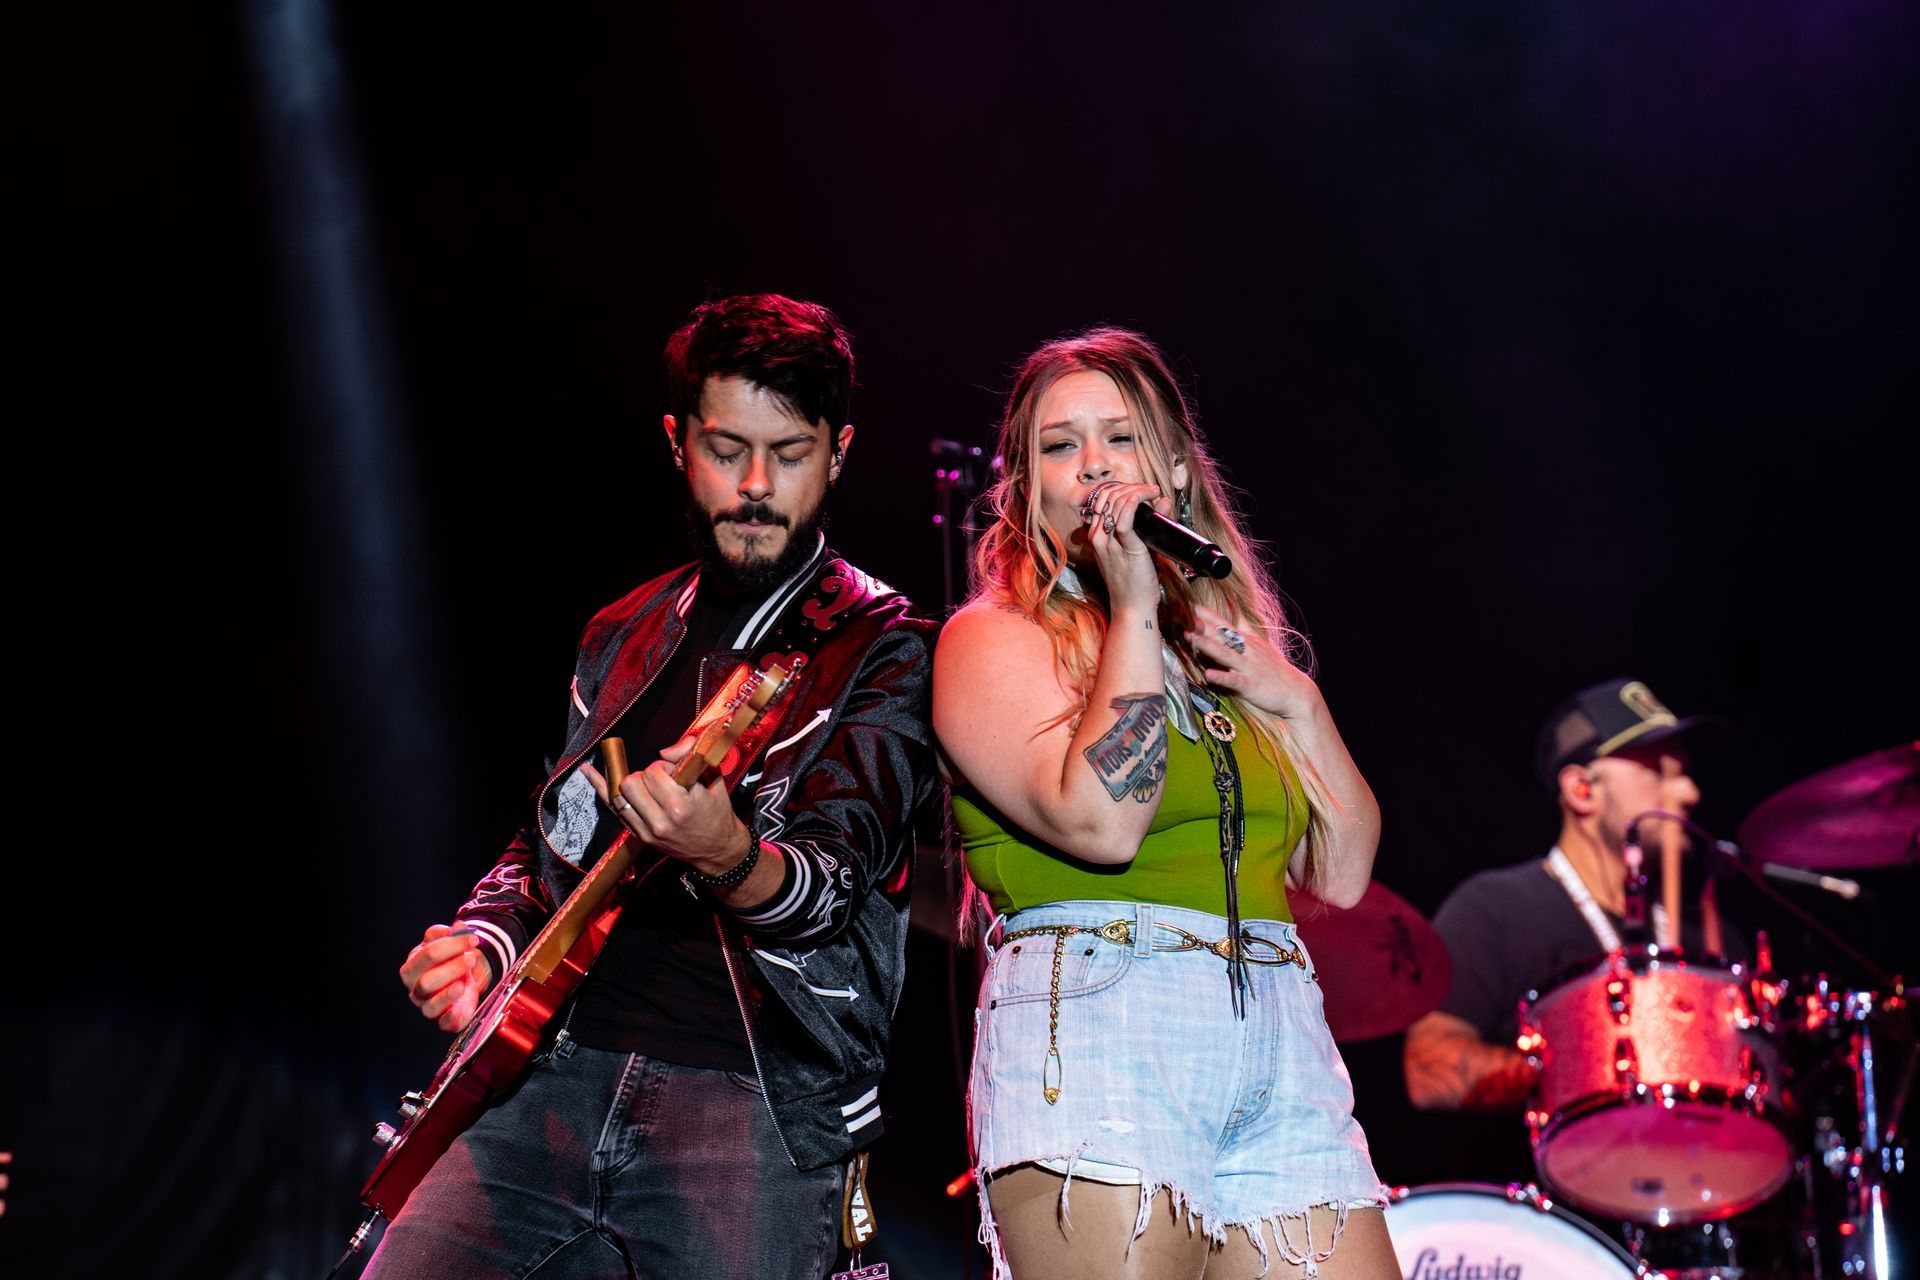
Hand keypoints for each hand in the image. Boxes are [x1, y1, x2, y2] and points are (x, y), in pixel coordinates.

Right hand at [400, 923, 492, 1032]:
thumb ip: (446, 934)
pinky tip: (458, 1009)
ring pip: (431, 1005)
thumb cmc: (449, 960)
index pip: (425, 956)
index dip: (450, 945)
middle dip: (452, 967)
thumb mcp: (446, 943)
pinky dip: (451, 1018)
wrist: (464, 977)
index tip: (471, 938)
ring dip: (451, 992)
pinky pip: (444, 1024)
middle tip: (471, 957)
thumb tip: (455, 927)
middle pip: (426, 982)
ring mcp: (428, 1007)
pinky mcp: (445, 1020)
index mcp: (412, 968)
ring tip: (466, 980)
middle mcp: (416, 990)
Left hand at [581, 736, 752, 877]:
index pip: (655, 772)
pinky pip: (614, 808)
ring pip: (619, 793)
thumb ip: (691, 757)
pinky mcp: (640, 836)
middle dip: (646, 773)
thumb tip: (667, 749)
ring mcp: (648, 830)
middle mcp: (661, 820)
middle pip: (632, 782)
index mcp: (681, 806)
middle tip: (663, 778)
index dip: (664, 765)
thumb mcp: (713, 781)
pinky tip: (588, 771)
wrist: (718, 850)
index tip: (675, 770)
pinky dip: (601, 787)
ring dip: (631, 781)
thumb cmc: (718, 815)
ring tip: (644, 781)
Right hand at [1080, 480, 1164, 613]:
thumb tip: (1163, 503)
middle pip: (1107, 497)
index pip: (1102, 500)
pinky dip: (1134, 502)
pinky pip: (1124, 518)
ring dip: (1136, 490)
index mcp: (1097, 536)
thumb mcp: (1137, 549)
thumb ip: (1147, 525)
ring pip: (1115, 503)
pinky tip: (1146, 497)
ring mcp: (1109, 543)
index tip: (1141, 489)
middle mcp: (1099, 537)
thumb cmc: (1134, 582)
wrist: (1132, 607)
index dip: (1121, 488)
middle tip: (1150, 489)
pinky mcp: (1126, 548)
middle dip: (1130, 486)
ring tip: (1153, 491)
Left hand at [1184, 602, 1324, 721]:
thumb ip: (1244, 627)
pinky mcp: (1250, 685)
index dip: (1206, 614)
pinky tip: (1209, 674)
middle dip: (1202, 625)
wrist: (1296, 692)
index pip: (1224, 623)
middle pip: (1221, 635)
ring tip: (1192, 638)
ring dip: (1208, 646)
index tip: (1188, 603)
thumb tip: (1234, 609)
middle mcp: (1247, 650)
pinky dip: (1222, 677)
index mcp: (1247, 641)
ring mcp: (1248, 667)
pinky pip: (1234, 680)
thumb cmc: (1274, 669)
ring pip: (1226, 654)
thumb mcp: (1260, 643)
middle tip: (1182, 615)